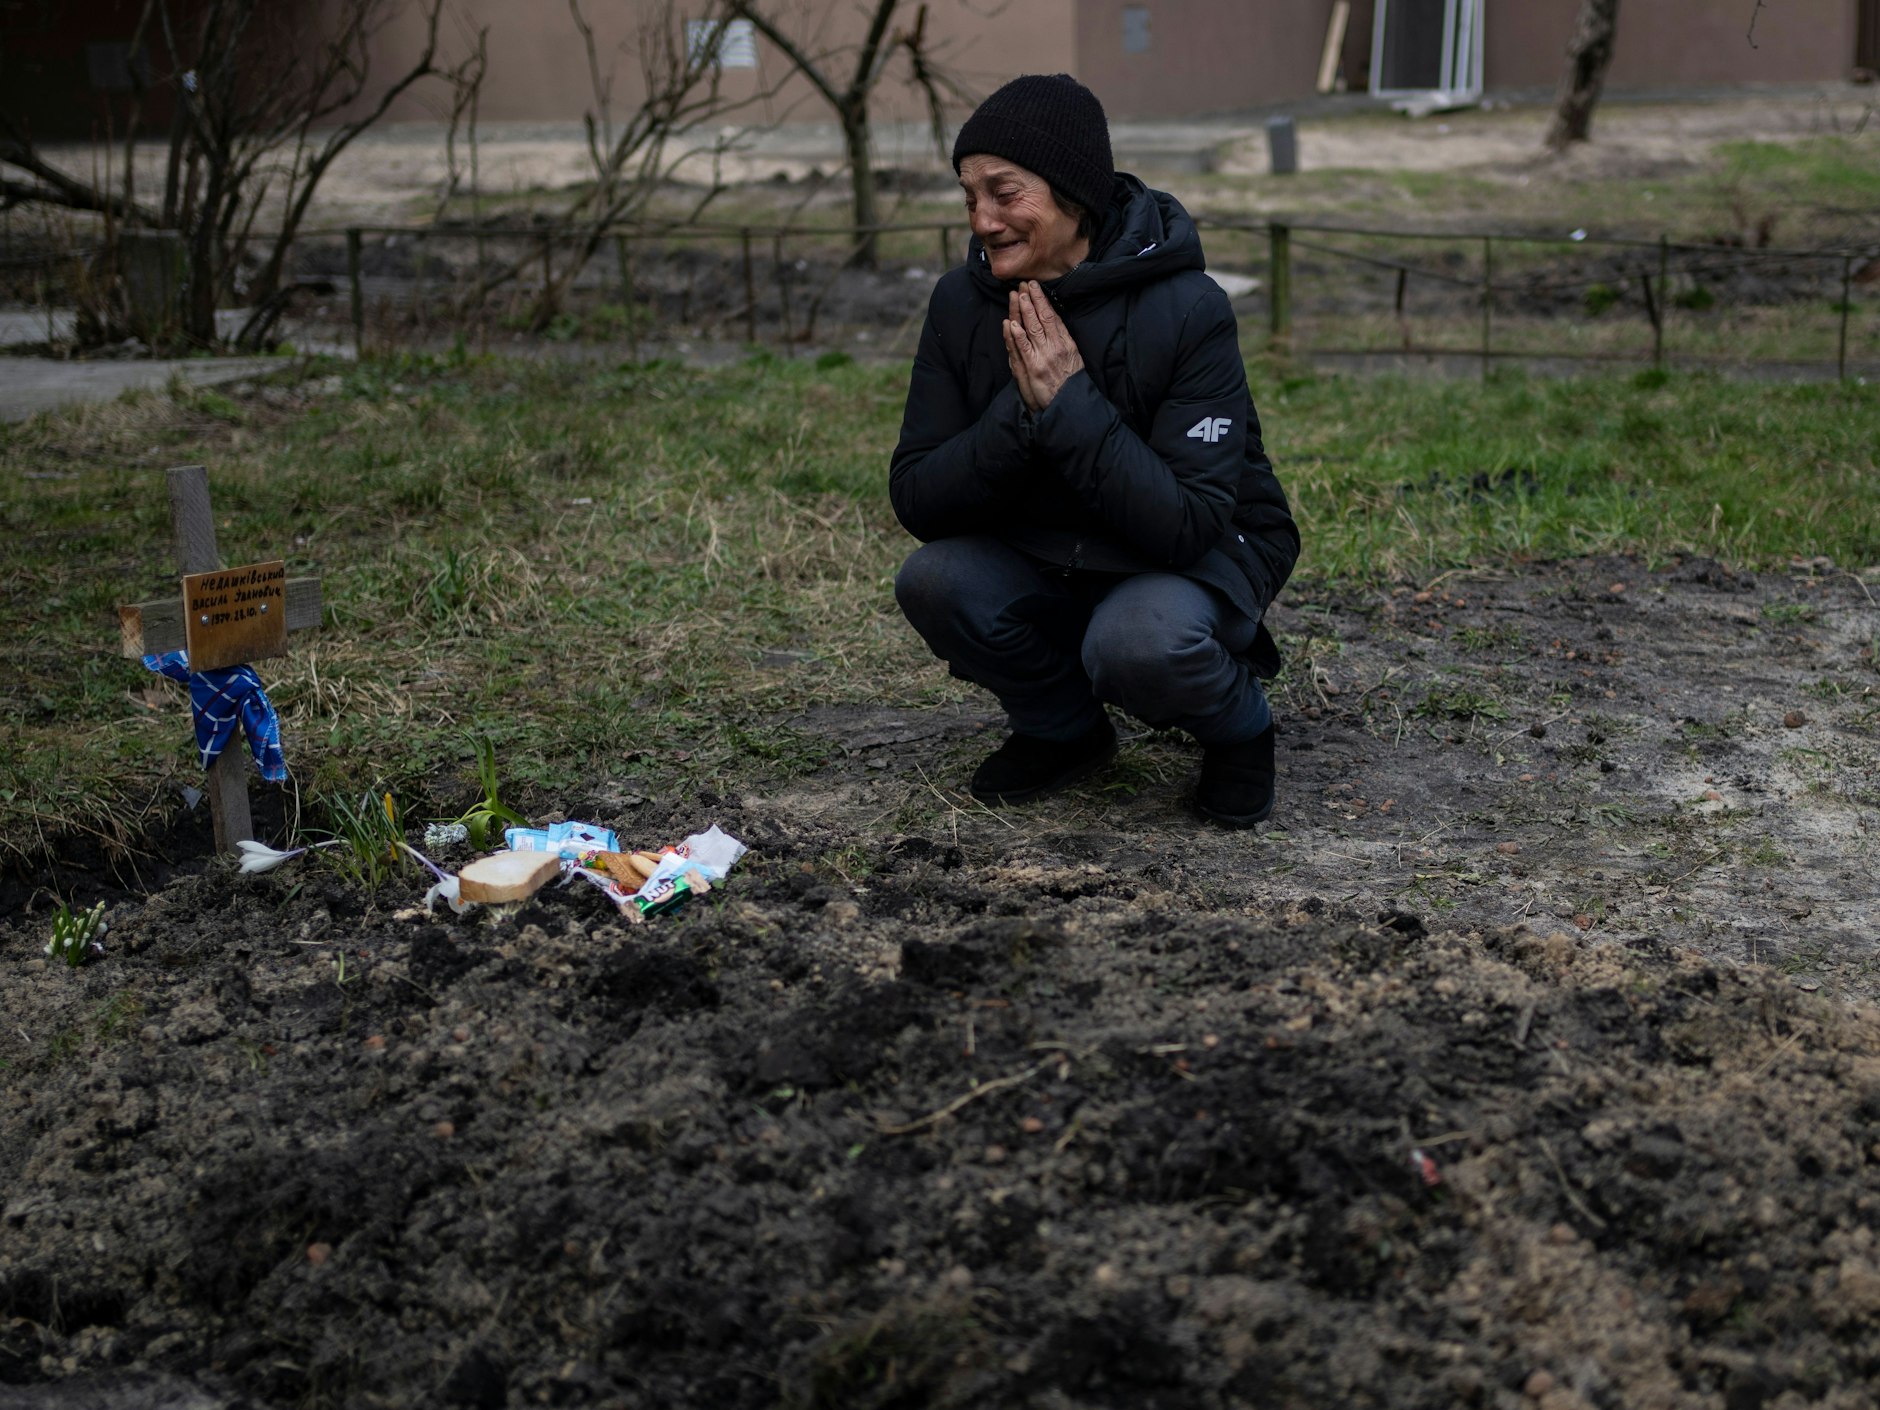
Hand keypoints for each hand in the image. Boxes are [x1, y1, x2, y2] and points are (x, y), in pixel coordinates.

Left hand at [1003, 281, 1082, 412]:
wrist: (1070, 403)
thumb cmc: (1071, 383)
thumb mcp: (1073, 358)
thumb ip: (1063, 341)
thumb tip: (1054, 324)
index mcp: (1066, 342)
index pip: (1053, 316)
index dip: (1042, 300)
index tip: (1035, 287)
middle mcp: (1056, 346)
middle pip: (1042, 318)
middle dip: (1032, 299)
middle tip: (1023, 284)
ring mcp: (1044, 357)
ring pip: (1032, 328)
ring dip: (1023, 310)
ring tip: (1016, 295)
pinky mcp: (1033, 368)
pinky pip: (1023, 348)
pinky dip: (1016, 335)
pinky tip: (1011, 323)